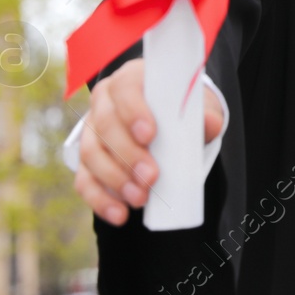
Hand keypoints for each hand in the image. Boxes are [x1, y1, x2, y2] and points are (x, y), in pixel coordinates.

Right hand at [72, 58, 223, 225]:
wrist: (169, 119)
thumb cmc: (180, 109)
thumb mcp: (196, 106)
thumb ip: (204, 115)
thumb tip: (210, 125)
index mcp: (129, 81)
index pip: (124, 90)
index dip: (133, 111)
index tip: (150, 135)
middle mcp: (104, 104)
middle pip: (105, 126)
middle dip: (127, 155)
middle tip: (151, 177)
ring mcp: (91, 132)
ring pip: (91, 154)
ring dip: (114, 179)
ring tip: (141, 198)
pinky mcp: (87, 161)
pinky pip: (84, 181)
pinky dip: (100, 200)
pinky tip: (119, 214)